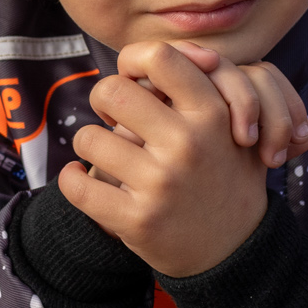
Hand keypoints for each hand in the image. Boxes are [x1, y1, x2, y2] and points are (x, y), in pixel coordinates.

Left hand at [59, 41, 307, 278]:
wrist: (235, 251)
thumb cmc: (223, 176)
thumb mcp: (232, 125)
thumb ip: (200, 84)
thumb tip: (145, 55)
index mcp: (212, 114)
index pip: (158, 56)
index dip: (132, 61)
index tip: (131, 79)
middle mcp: (187, 144)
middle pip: (112, 91)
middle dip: (103, 100)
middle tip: (111, 116)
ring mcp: (161, 183)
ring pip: (89, 138)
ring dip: (90, 144)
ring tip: (108, 154)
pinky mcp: (138, 220)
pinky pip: (77, 186)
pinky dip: (72, 179)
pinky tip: (81, 178)